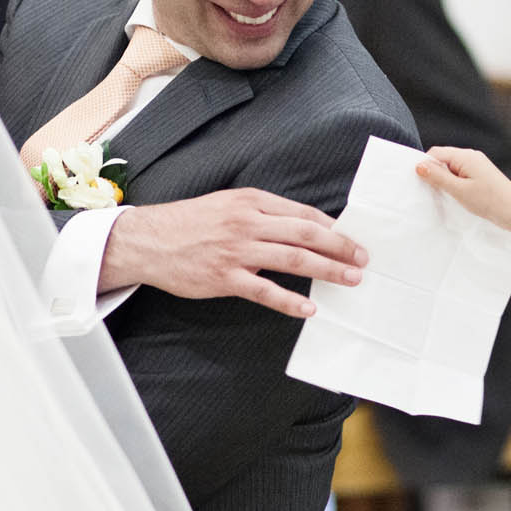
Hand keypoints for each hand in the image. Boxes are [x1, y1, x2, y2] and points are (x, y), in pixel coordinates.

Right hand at [102, 188, 365, 316]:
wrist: (148, 240)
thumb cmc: (190, 223)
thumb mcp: (228, 204)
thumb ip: (262, 213)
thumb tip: (302, 227)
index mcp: (251, 202)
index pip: (303, 213)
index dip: (333, 228)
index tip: (352, 239)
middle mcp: (248, 223)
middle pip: (306, 234)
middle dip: (340, 247)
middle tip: (362, 259)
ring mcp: (237, 251)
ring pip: (293, 259)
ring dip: (327, 270)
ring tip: (350, 279)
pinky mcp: (225, 278)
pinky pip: (265, 292)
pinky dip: (290, 301)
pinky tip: (309, 309)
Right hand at [415, 146, 510, 227]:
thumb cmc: (489, 201)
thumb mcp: (459, 190)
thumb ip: (438, 177)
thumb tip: (419, 166)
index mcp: (465, 156)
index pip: (435, 153)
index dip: (425, 166)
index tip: (420, 183)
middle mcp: (471, 156)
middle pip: (443, 159)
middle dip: (435, 173)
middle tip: (432, 192)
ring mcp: (477, 165)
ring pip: (452, 168)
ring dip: (445, 180)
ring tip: (446, 196)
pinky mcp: (481, 175)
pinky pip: (461, 175)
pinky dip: (455, 184)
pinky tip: (456, 197)